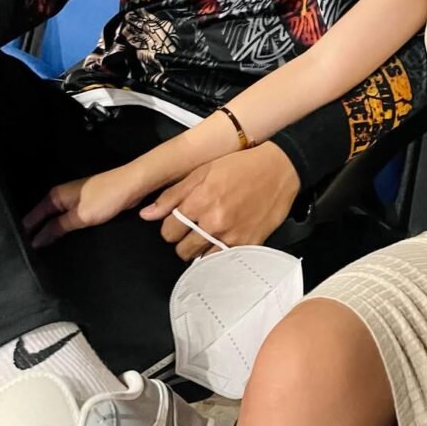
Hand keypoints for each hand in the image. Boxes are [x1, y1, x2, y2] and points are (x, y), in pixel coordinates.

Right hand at [23, 164, 146, 247]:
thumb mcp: (80, 216)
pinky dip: (64, 228)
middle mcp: (62, 196)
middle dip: (37, 233)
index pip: (33, 216)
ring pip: (56, 218)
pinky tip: (62, 240)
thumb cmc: (106, 198)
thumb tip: (35, 240)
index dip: (27, 232)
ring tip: (43, 252)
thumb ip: (57, 228)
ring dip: (51, 232)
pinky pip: (69, 218)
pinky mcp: (86, 204)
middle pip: (43, 217)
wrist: (133, 184)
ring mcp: (74, 199)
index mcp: (56, 195)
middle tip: (31, 256)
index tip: (22, 252)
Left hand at [139, 142, 300, 260]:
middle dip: (184, 239)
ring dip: (201, 248)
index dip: (171, 226)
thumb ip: (172, 194)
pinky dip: (219, 254)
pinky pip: (223, 260)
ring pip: (200, 258)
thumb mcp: (203, 170)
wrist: (280, 168)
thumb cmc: (240, 165)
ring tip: (211, 232)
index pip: (167, 231)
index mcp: (198, 200)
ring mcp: (231, 235)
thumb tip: (146, 214)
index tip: (180, 220)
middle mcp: (213, 221)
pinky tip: (224, 239)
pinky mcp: (248, 244)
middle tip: (197, 226)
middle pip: (181, 249)